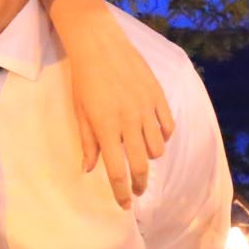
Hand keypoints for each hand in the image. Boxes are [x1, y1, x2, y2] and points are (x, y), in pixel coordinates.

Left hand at [55, 0, 174, 205]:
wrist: (98, 43)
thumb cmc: (84, 78)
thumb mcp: (80, 112)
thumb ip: (88, 142)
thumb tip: (89, 169)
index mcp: (106, 128)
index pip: (117, 171)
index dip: (121, 192)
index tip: (125, 205)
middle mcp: (129, 122)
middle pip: (140, 166)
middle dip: (139, 184)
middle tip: (137, 191)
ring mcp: (146, 109)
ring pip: (157, 148)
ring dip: (149, 157)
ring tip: (141, 155)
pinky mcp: (158, 96)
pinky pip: (168, 126)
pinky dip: (163, 136)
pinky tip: (155, 136)